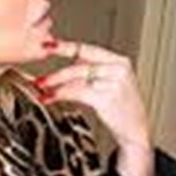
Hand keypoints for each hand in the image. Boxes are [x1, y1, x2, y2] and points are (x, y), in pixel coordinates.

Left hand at [34, 40, 153, 175]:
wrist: (135, 129)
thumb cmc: (121, 107)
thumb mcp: (109, 82)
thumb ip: (91, 71)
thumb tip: (64, 65)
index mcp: (119, 61)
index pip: (87, 49)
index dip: (65, 47)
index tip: (47, 45)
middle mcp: (118, 69)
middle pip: (80, 65)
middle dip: (57, 71)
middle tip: (40, 74)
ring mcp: (114, 83)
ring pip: (77, 79)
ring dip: (55, 84)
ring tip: (41, 88)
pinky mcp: (107, 98)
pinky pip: (78, 93)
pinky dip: (61, 95)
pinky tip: (51, 98)